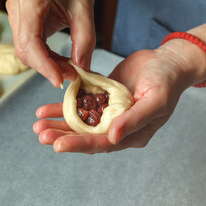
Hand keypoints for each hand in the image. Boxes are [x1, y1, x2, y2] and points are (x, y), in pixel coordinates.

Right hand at [6, 0, 95, 86]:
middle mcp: (16, 8)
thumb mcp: (83, 8)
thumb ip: (84, 40)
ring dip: (47, 64)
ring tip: (70, 68)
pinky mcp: (23, 18)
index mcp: (29, 2)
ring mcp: (17, 13)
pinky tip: (61, 60)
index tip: (62, 80)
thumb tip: (82, 69)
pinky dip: (46, 55)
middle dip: (48, 67)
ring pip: (26, 50)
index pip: (30, 44)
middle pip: (25, 50)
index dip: (45, 66)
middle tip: (72, 75)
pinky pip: (30, 43)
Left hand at [33, 41, 205, 152]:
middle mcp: (118, 128)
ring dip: (59, 123)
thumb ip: (134, 119)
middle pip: (87, 135)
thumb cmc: (167, 81)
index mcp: (132, 135)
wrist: (167, 61)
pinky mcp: (102, 99)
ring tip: (38, 124)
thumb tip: (112, 137)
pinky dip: (63, 107)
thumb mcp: (155, 101)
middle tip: (41, 134)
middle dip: (63, 135)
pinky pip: (80, 105)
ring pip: (80, 122)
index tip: (58, 144)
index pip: (102, 144)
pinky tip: (46, 109)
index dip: (80, 144)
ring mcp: (109, 114)